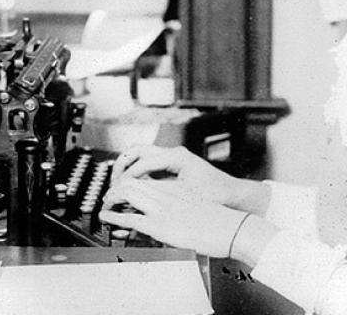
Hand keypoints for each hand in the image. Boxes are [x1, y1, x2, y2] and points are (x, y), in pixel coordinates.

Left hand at [99, 178, 247, 257]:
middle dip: (116, 187)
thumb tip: (171, 212)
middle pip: (131, 180)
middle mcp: (167, 194)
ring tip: (106, 204)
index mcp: (176, 187)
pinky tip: (106, 217)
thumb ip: (180, 203)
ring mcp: (162, 208)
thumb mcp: (196, 204)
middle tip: (109, 196)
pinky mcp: (160, 225)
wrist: (232, 228)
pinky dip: (113, 216)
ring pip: (127, 193)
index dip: (128, 181)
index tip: (122, 188)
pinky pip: (129, 218)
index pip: (145, 177)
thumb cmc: (220, 220)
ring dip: (112, 198)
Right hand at [108, 145, 244, 208]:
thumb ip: (160, 193)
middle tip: (112, 182)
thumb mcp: (186, 196)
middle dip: (122, 165)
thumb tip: (137, 196)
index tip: (116, 189)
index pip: (142, 161)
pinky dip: (137, 171)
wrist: (233, 194)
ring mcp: (173, 157)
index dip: (126, 176)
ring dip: (128, 166)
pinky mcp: (173, 165)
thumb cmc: (216, 194)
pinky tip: (133, 185)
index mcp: (176, 157)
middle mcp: (174, 153)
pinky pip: (149, 163)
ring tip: (119, 183)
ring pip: (142, 154)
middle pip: (137, 150)